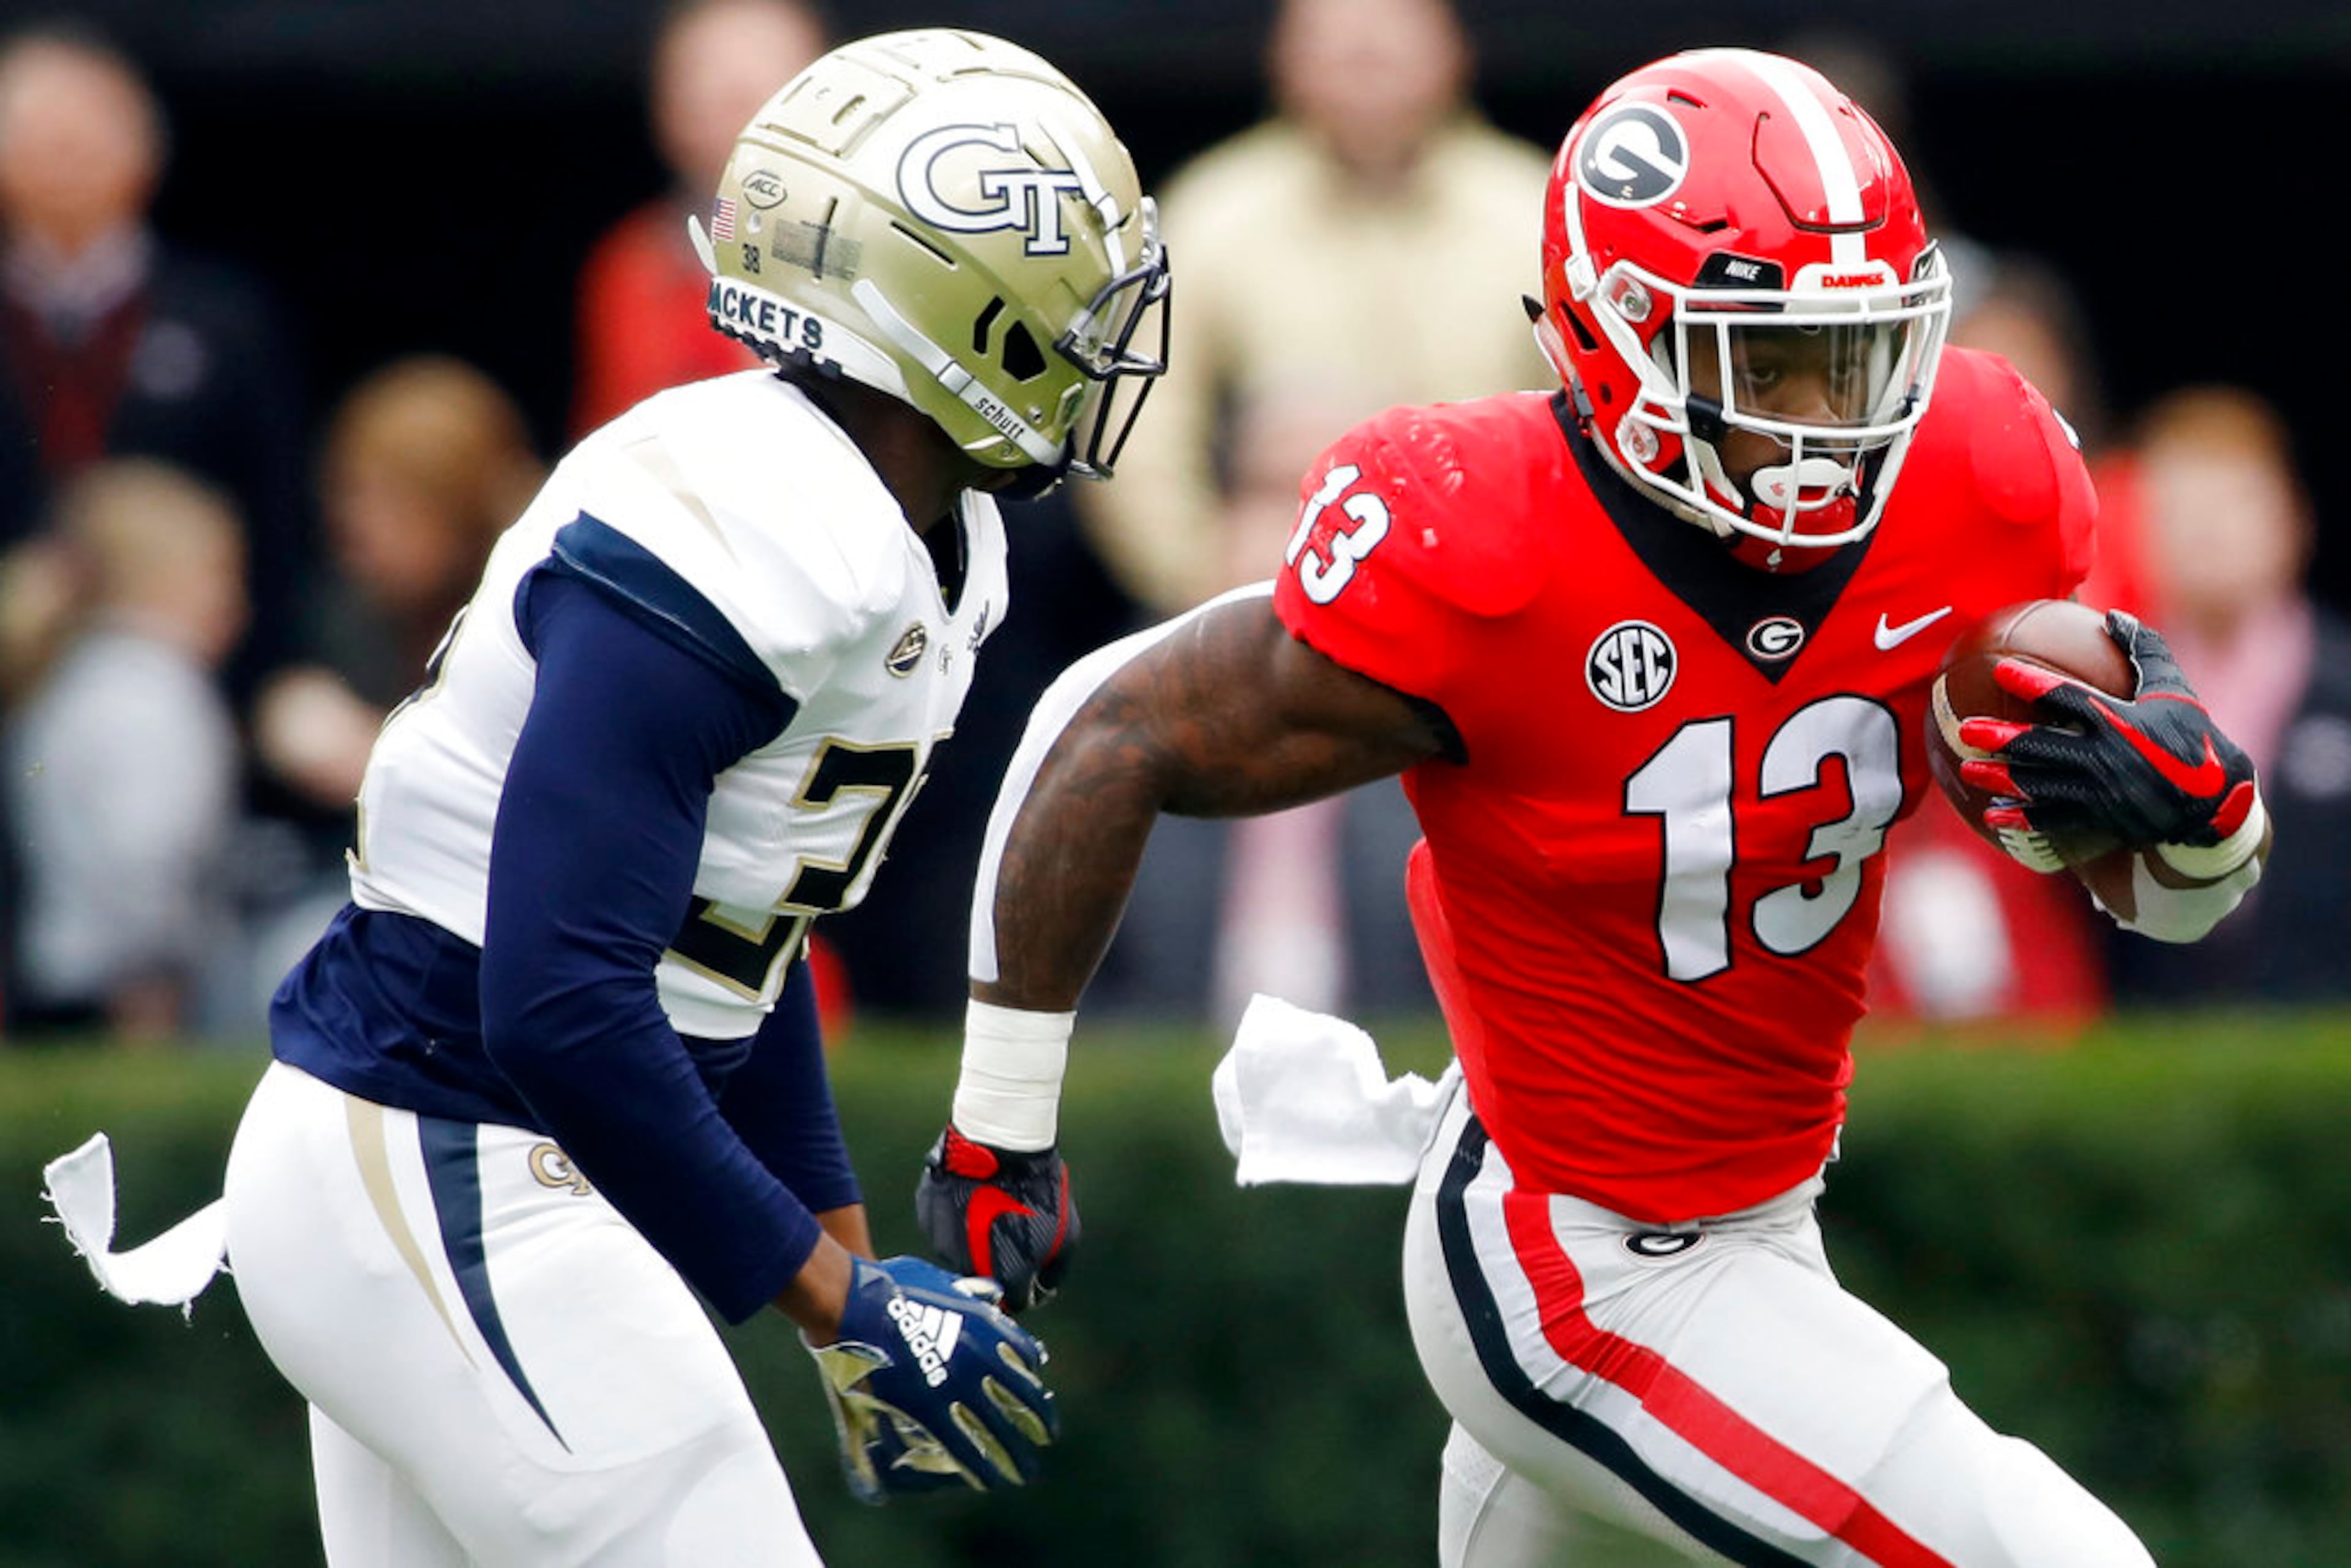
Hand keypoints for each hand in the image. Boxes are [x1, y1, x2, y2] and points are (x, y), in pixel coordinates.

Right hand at [804, 1255, 1056, 1503]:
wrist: (857, 1303)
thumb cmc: (893, 1286)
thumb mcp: (944, 1282)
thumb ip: (970, 1294)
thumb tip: (988, 1295)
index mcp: (986, 1325)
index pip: (1026, 1357)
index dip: (1032, 1378)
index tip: (1035, 1393)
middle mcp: (981, 1357)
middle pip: (1023, 1398)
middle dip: (1039, 1421)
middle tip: (1049, 1437)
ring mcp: (956, 1385)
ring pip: (998, 1429)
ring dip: (1016, 1453)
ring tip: (1027, 1471)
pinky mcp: (928, 1409)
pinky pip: (963, 1446)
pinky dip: (980, 1467)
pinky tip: (989, 1481)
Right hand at [916, 1125, 1077, 1313]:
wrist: (1002, 1142)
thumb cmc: (1038, 1188)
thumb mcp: (1066, 1234)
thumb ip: (1052, 1272)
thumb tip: (1040, 1291)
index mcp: (1004, 1275)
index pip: (1012, 1303)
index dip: (1022, 1289)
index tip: (1027, 1272)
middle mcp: (967, 1266)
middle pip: (981, 1281)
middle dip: (995, 1266)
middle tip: (1006, 1237)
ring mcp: (943, 1241)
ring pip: (958, 1255)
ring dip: (971, 1243)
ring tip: (989, 1212)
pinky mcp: (928, 1215)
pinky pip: (942, 1228)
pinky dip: (955, 1220)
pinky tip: (971, 1198)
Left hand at [1957, 611, 2258, 855]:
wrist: (2215, 799)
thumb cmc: (2191, 735)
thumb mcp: (2173, 688)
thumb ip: (2143, 649)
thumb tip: (2111, 615)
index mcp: (2119, 720)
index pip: (2067, 697)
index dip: (2032, 683)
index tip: (2001, 670)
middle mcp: (2105, 756)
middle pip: (2042, 746)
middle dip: (2001, 738)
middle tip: (1965, 730)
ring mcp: (2101, 791)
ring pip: (2040, 785)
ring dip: (2002, 778)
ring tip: (1967, 770)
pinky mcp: (2101, 817)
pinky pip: (2054, 819)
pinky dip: (2022, 818)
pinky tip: (1993, 814)